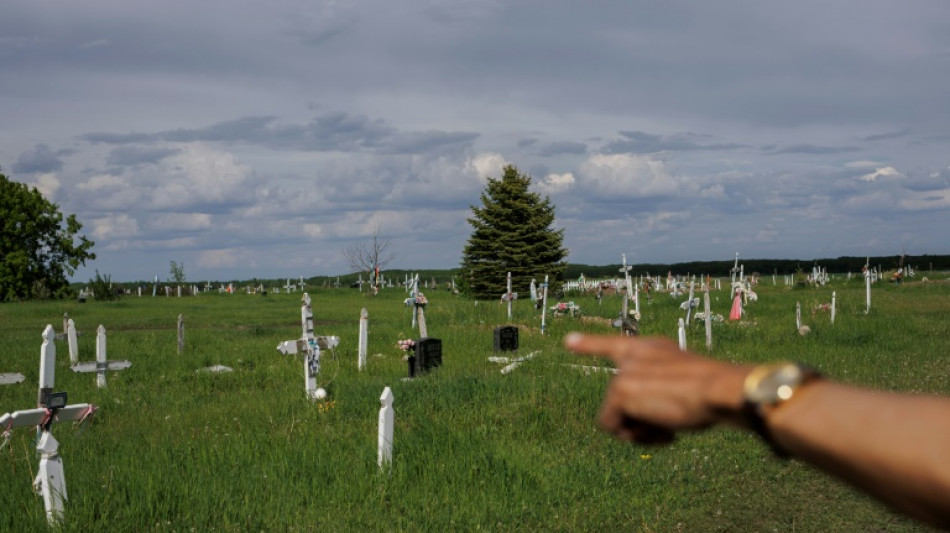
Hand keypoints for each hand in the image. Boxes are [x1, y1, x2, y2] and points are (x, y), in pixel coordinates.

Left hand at [565, 333, 748, 444]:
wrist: (719, 391)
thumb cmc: (710, 394)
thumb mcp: (681, 387)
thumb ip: (655, 394)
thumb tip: (629, 425)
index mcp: (650, 349)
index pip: (613, 345)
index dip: (589, 344)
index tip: (567, 341)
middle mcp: (633, 356)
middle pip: (620, 402)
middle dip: (642, 421)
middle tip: (672, 425)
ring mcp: (624, 373)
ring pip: (617, 418)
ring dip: (642, 431)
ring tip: (670, 428)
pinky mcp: (620, 390)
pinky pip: (613, 428)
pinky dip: (638, 438)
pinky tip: (665, 432)